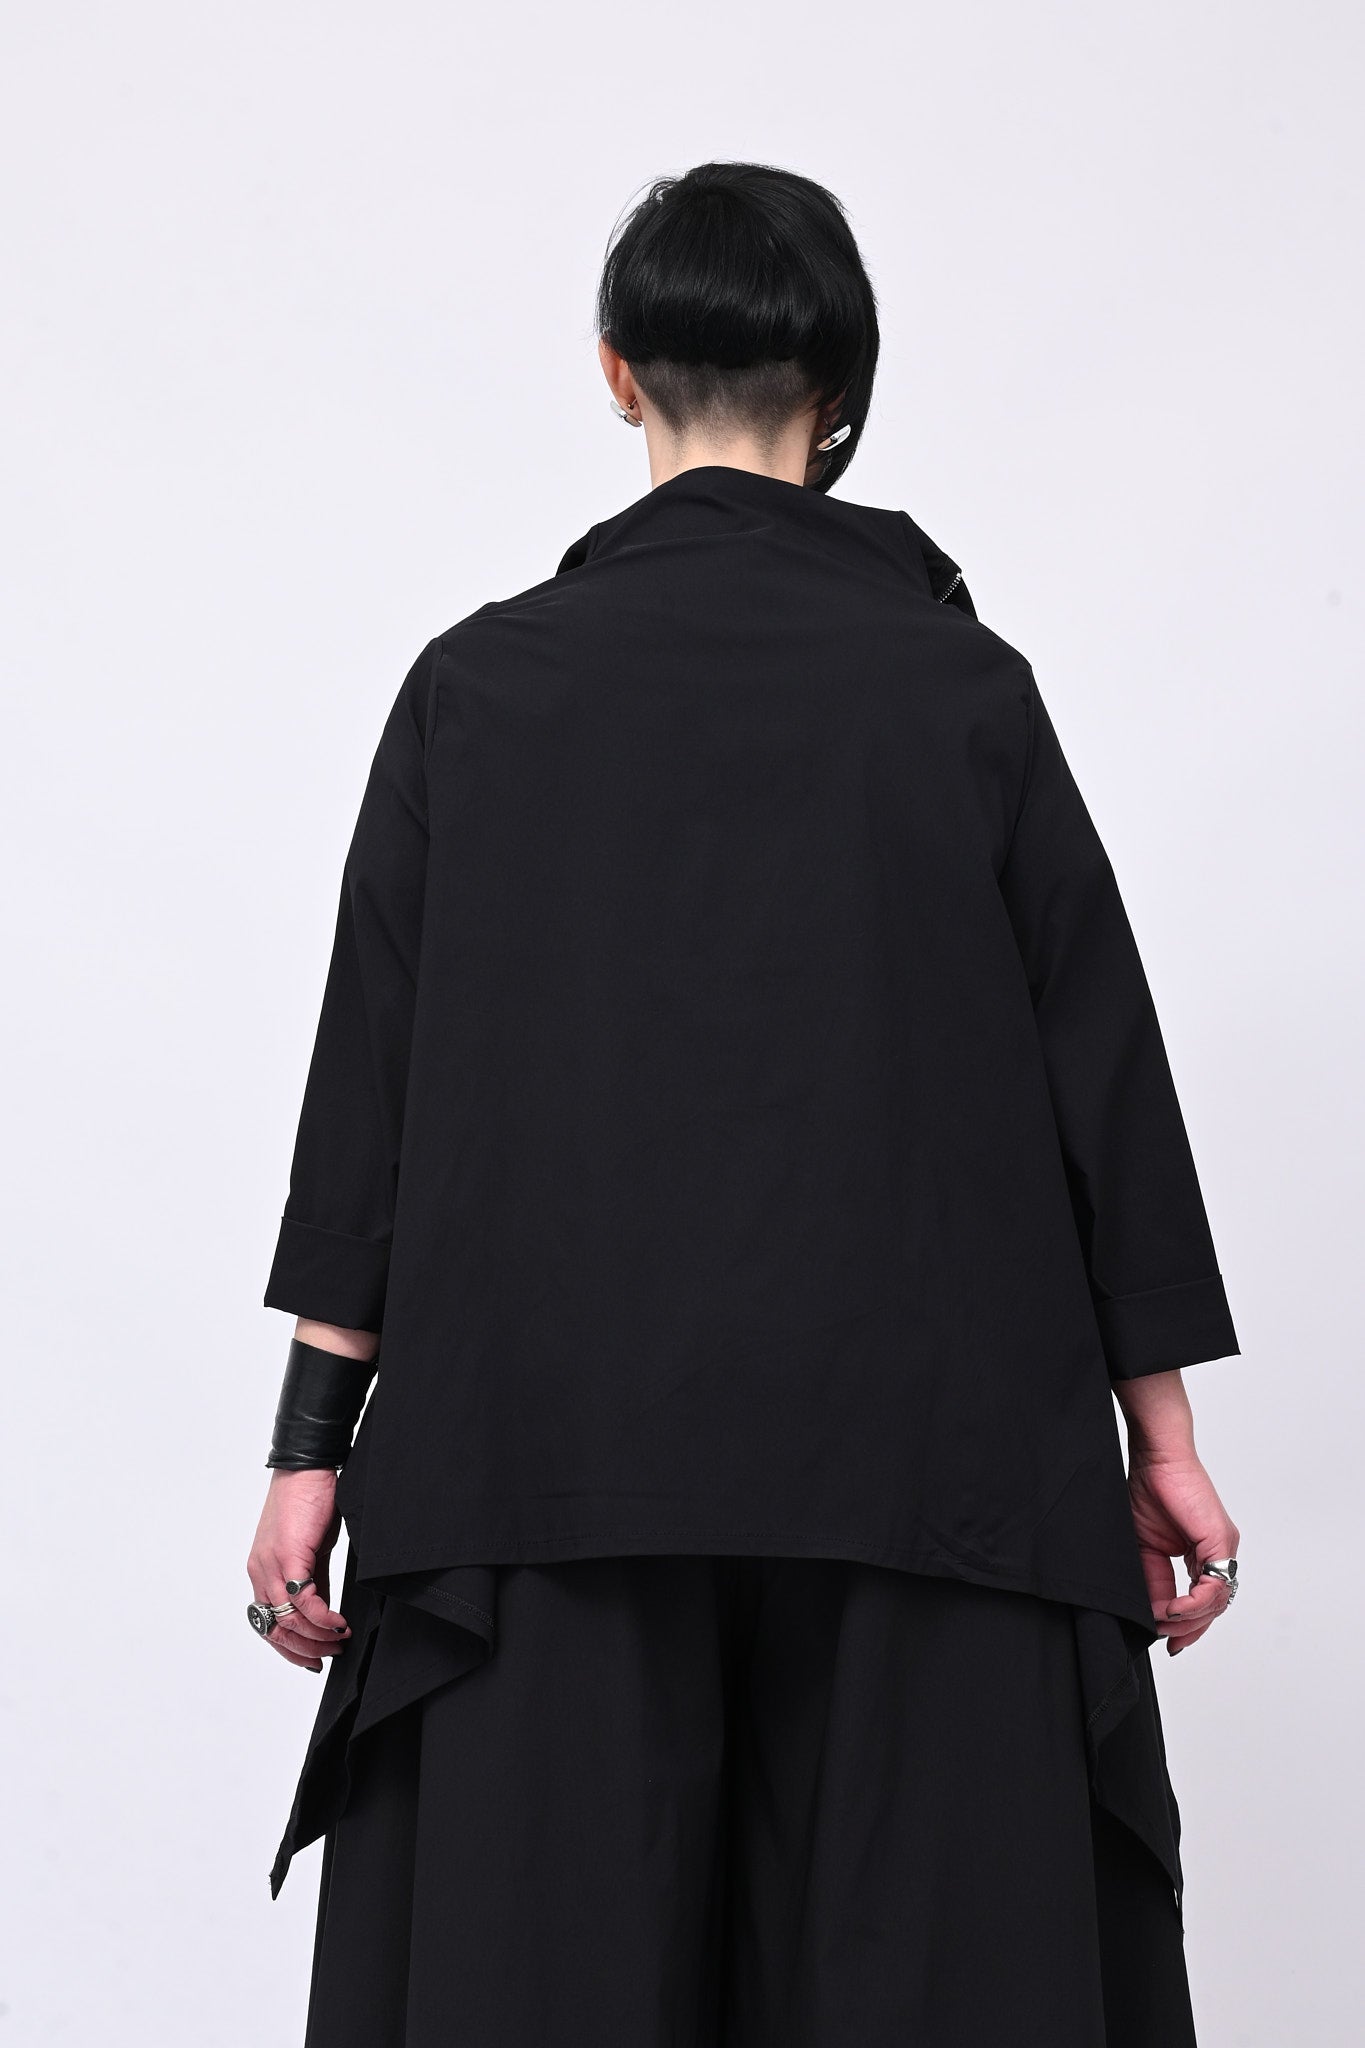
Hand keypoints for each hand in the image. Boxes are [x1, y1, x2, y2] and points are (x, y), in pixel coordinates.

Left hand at [246, 1468, 350, 1672]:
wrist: (308, 1468)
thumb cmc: (310, 1501)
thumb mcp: (311, 1550)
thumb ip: (313, 1580)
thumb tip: (322, 1611)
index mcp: (262, 1570)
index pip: (266, 1624)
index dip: (288, 1649)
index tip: (312, 1660)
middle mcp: (260, 1571)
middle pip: (274, 1629)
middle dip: (304, 1649)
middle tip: (330, 1654)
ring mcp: (272, 1564)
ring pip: (288, 1620)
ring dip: (316, 1637)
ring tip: (339, 1639)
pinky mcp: (289, 1555)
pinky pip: (303, 1601)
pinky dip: (323, 1617)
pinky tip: (339, 1622)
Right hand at [1126, 1446, 1240, 1655]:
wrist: (1155, 1459)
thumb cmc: (1149, 1491)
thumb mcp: (1145, 1549)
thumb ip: (1153, 1582)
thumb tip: (1153, 1615)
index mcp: (1202, 1555)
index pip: (1203, 1602)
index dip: (1187, 1626)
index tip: (1165, 1640)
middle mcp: (1219, 1554)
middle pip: (1213, 1608)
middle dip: (1189, 1629)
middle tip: (1167, 1639)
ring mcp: (1224, 1549)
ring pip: (1216, 1602)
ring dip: (1187, 1618)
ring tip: (1163, 1621)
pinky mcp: (1222, 1541)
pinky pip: (1215, 1586)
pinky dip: (1193, 1603)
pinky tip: (1172, 1607)